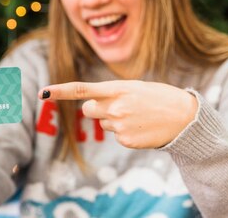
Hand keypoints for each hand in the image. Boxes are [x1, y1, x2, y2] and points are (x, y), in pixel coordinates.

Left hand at [40, 80, 197, 148]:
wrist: (185, 118)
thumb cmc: (159, 97)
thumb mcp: (135, 87)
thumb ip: (112, 94)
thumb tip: (92, 108)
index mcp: (117, 88)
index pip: (81, 90)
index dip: (60, 91)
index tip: (42, 93)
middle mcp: (114, 107)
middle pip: (88, 109)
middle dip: (96, 108)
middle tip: (118, 106)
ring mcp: (119, 125)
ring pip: (103, 123)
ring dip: (114, 120)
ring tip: (138, 116)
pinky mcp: (125, 140)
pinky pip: (116, 136)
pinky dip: (126, 132)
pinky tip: (142, 127)